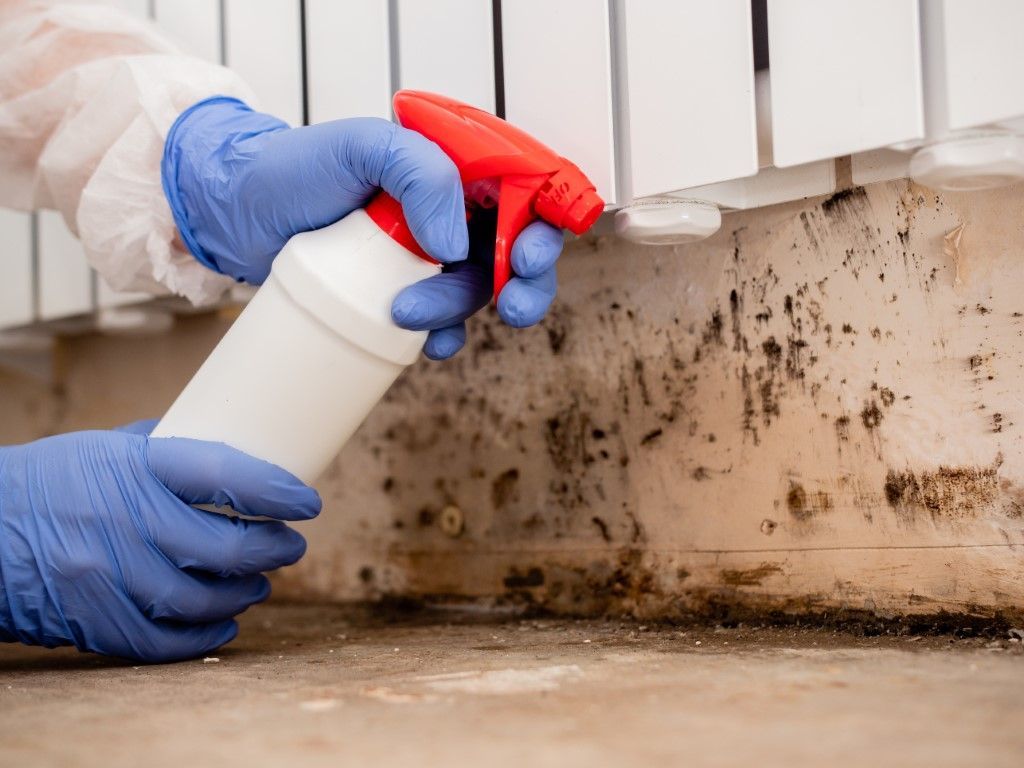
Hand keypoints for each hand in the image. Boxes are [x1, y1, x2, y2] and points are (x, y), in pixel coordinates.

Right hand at [0, 421, 319, 662]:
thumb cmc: (50, 480)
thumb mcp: (105, 446)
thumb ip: (167, 451)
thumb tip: (233, 451)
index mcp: (132, 467)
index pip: (224, 475)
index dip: (276, 492)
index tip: (307, 502)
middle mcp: (123, 520)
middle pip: (224, 548)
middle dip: (273, 550)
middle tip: (290, 546)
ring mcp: (106, 575)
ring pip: (202, 599)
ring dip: (244, 594)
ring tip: (258, 584)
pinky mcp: (92, 619)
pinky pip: (163, 641)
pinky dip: (203, 637)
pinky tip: (224, 624)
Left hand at [162, 97, 563, 359]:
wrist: (240, 214)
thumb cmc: (294, 168)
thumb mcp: (360, 147)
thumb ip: (420, 174)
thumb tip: (456, 244)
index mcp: (454, 166)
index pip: (524, 191)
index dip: (541, 226)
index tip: (525, 257)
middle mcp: (450, 209)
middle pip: (516, 249)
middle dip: (523, 282)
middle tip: (510, 307)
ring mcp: (428, 253)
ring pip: (477, 290)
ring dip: (460, 310)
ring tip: (407, 313)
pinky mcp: (404, 290)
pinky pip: (444, 321)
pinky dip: (444, 337)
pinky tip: (426, 347)